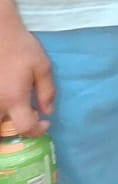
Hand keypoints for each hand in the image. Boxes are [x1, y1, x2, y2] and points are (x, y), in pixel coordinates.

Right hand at [0, 17, 53, 136]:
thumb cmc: (21, 48)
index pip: (25, 128)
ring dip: (1, 127)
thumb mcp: (43, 67)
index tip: (44, 124)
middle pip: (1, 134)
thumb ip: (47, 91)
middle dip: (12, 134)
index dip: (37, 131)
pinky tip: (4, 106)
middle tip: (22, 123)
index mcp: (14, 99)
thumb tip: (48, 112)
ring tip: (11, 117)